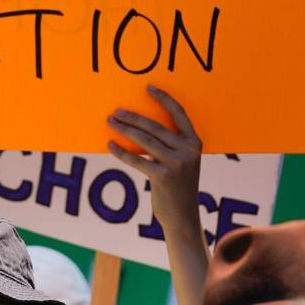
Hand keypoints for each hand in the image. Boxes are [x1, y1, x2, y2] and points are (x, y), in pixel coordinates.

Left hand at [106, 85, 201, 234]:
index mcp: (194, 142)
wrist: (182, 216)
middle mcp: (188, 150)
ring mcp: (177, 163)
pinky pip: (137, 159)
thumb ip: (170, 144)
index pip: (179, 113)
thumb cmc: (177, 186)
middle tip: (116, 111)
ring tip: (110, 122)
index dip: (163, 99)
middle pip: (155, 126)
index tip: (148, 87)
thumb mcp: (181, 162)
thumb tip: (139, 125)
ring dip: (124, 130)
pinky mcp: (163, 176)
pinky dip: (121, 151)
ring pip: (144, 140)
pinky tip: (110, 144)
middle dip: (133, 117)